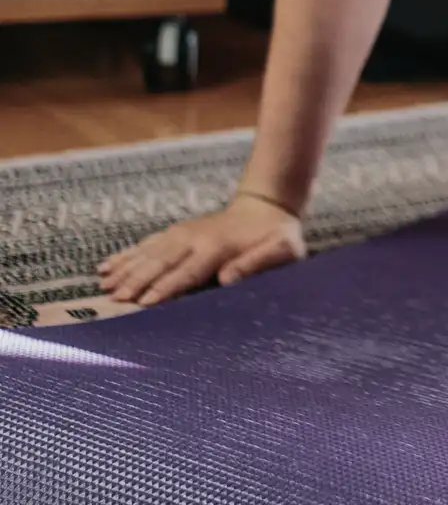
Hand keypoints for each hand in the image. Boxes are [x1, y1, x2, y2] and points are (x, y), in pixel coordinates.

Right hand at [97, 194, 305, 306]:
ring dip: (126, 268)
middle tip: (115, 300)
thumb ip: (259, 262)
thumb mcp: (284, 249)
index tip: (144, 302)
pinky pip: (148, 243)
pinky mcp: (178, 231)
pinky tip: (107, 266)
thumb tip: (228, 278)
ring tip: (103, 285)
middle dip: (138, 280)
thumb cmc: (278, 236)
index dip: (166, 287)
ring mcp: (184, 232)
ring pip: (150, 251)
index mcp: (218, 247)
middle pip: (162, 261)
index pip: (187, 271)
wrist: (268, 206)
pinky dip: (127, 254)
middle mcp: (196, 238)